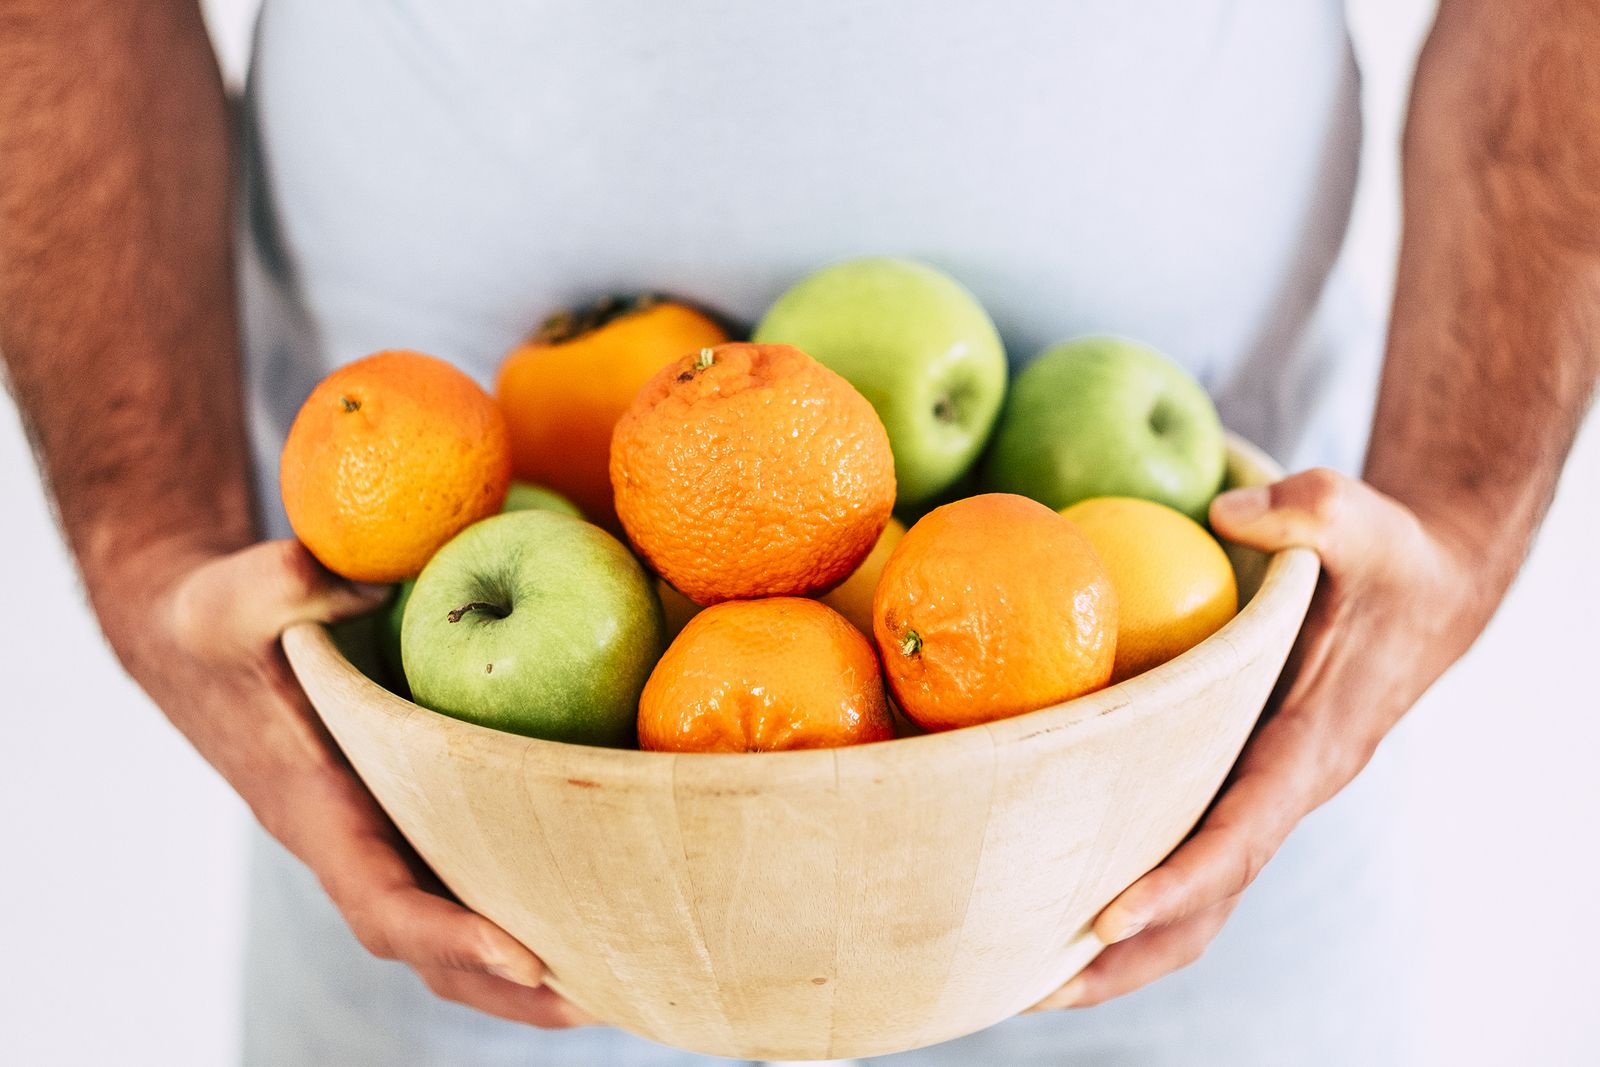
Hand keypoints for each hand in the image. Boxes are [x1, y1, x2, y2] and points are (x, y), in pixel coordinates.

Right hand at [103, 539, 594, 1027]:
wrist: (201, 642)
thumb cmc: (222, 620)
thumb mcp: (242, 593)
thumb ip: (291, 583)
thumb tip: (374, 578)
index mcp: (316, 809)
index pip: (380, 898)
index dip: (448, 937)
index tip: (525, 954)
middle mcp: (355, 840)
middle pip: (431, 946)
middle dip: (511, 984)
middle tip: (607, 994)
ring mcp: (385, 833)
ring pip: (453, 924)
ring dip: (527, 967)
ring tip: (624, 977)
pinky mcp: (412, 811)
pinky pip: (467, 873)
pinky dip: (524, 901)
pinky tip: (598, 899)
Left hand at [1032, 468, 1491, 1009]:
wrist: (1425, 589)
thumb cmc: (1386, 554)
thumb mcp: (1359, 515)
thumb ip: (1309, 511)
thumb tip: (1227, 510)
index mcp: (1311, 748)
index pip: (1241, 833)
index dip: (1178, 880)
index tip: (1105, 916)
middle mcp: (1282, 790)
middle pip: (1208, 900)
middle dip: (1128, 954)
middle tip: (1030, 986)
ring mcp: (1256, 794)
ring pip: (1195, 898)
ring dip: (1120, 949)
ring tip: (1020, 981)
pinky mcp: (1232, 782)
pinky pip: (1182, 855)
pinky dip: (1129, 894)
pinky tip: (1051, 903)